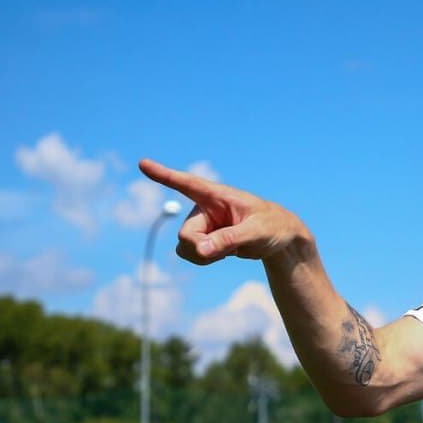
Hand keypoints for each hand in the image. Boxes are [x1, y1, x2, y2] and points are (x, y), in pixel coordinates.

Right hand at [138, 159, 312, 264]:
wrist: (280, 240)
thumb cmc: (273, 227)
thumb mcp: (256, 233)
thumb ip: (229, 240)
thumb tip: (201, 251)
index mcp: (217, 195)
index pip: (187, 183)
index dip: (163, 174)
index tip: (142, 163)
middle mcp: (205, 208)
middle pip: (185, 235)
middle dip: (200, 248)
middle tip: (223, 253)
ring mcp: (203, 225)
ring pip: (185, 247)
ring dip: (204, 256)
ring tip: (231, 250)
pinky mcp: (203, 239)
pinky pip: (192, 255)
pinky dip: (205, 259)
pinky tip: (225, 254)